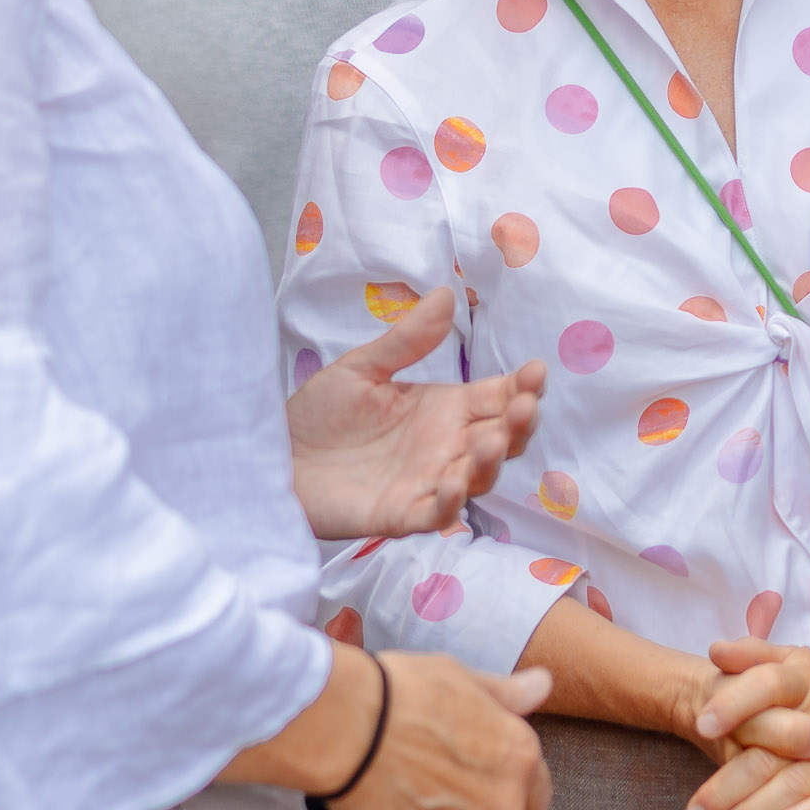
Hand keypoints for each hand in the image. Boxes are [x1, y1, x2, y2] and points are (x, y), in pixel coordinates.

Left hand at [286, 289, 547, 540]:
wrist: (273, 457)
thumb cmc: (319, 415)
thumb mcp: (363, 368)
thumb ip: (406, 340)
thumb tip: (446, 294)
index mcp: (444, 409)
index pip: (498, 398)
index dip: (522, 387)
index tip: (536, 371)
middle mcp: (445, 446)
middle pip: (501, 438)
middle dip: (518, 424)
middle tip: (522, 405)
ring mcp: (428, 482)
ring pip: (478, 477)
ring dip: (491, 461)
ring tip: (491, 439)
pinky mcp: (401, 514)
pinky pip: (437, 514)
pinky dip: (450, 502)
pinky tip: (451, 481)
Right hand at [325, 651, 557, 809]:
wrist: (345, 728)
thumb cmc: (401, 694)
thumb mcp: (462, 679)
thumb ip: (507, 695)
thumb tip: (543, 683)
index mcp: (522, 760)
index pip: (535, 800)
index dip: (504, 791)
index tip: (474, 785)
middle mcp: (507, 808)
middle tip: (436, 799)